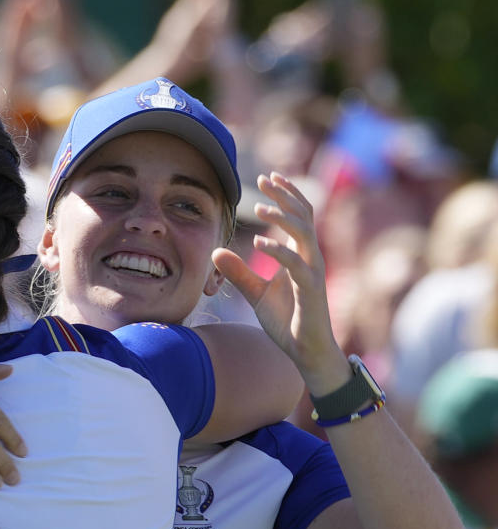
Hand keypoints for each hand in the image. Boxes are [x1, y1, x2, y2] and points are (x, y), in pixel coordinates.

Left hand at [212, 173, 349, 395]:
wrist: (304, 351)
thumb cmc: (286, 320)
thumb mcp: (256, 293)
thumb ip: (238, 272)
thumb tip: (215, 252)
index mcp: (301, 254)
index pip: (299, 214)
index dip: (286, 194)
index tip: (268, 177)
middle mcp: (311, 258)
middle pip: (304, 215)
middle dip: (284, 195)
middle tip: (264, 179)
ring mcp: (313, 273)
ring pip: (304, 234)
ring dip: (283, 217)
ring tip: (260, 207)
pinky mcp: (310, 290)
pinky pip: (297, 265)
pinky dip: (279, 252)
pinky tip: (258, 244)